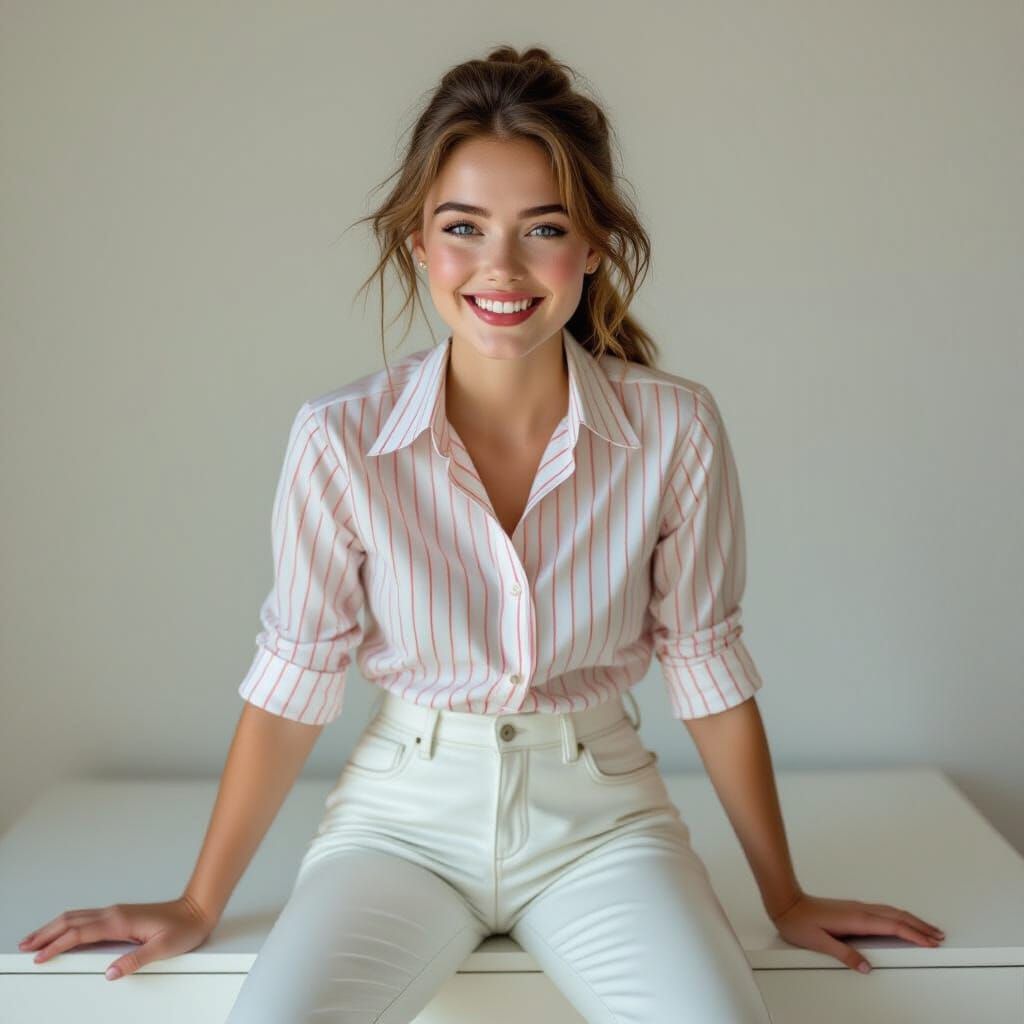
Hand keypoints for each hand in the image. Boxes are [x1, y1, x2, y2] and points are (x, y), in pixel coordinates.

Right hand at [18, 895, 215, 980]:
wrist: (197, 910)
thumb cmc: (183, 928)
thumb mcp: (163, 948)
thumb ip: (135, 960)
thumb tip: (109, 973)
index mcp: (120, 921)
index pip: (80, 933)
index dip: (57, 945)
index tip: (38, 956)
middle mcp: (114, 913)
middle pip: (71, 921)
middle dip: (46, 933)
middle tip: (24, 946)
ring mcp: (116, 912)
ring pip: (77, 917)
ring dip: (54, 927)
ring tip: (35, 939)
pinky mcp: (120, 915)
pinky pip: (87, 918)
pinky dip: (68, 924)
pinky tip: (64, 932)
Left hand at [768, 890, 944, 973]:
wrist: (787, 903)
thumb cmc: (800, 922)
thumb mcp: (820, 942)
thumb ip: (844, 954)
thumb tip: (866, 967)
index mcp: (856, 919)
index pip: (892, 926)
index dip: (914, 935)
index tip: (931, 942)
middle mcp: (859, 910)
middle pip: (897, 916)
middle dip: (920, 926)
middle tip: (939, 936)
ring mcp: (857, 908)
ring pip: (891, 912)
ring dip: (911, 920)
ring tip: (927, 929)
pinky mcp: (853, 909)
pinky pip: (883, 911)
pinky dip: (898, 917)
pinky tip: (899, 921)